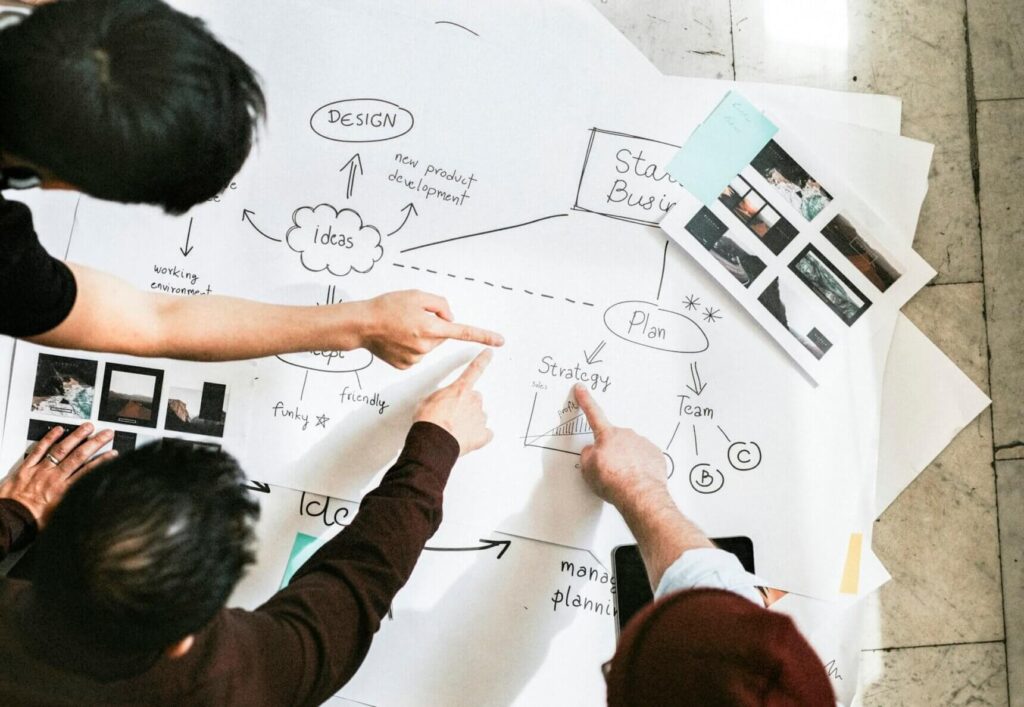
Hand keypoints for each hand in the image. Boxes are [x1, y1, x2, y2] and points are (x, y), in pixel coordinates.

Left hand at [0, 423, 115, 527]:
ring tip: (87, 427)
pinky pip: (39, 450)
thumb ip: (76, 508)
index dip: (103, 461)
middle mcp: (54, 478)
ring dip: (76, 437)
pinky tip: (58, 430)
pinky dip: (49, 439)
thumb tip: (93, 505)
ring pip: (61, 449)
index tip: (113, 454)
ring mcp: (41, 470)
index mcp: (64, 491)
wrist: (9, 521)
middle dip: (95, 443)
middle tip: (106, 434)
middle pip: (79, 456)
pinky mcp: (27, 468)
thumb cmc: (32, 523)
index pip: (88, 471)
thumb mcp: (60, 519)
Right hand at [355, 290, 503, 369]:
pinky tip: (396, 339)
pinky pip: (417, 354)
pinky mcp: (405, 365)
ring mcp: (415, 358)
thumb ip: (440, 305)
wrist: (361, 324)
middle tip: (411, 317)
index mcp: (431, 328)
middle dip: (433, 327)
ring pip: (429, 346)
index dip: (484, 336)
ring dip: (421, 337)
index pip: (463, 332)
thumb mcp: (417, 295)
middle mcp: (425, 347)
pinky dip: (410, 346)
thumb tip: (449, 318)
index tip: (500, 341)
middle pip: (441, 336)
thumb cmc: (386, 307)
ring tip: (400, 328)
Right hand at [414, 350, 493, 454]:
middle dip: (466, 404)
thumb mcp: (427, 400)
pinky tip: (467, 438)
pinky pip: (485, 434)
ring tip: (455, 429)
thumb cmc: (428, 421)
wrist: (432, 442)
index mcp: (460, 390)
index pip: (474, 369)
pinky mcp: (482, 435)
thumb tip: (440, 402)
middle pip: (475, 398)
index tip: (489, 353)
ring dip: (470, 420)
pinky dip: (479, 436)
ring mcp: (480, 418)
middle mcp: (473, 401)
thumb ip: (440, 396)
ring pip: (479, 415)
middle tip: (453, 414)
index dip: (483, 360)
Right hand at [576, 384, 668, 509]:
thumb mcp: (587, 469)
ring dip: (627, 460)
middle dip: (611, 452)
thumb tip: (591, 451)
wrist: (639, 494)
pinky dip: (640, 466)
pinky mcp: (655, 455)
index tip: (582, 389)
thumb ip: (587, 455)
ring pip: (630, 449)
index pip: (593, 413)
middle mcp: (626, 435)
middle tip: (609, 470)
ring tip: (624, 478)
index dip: (585, 400)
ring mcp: (643, 444)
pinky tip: (636, 478)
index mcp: (607, 436)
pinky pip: (644, 458)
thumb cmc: (614, 482)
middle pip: (614, 440)